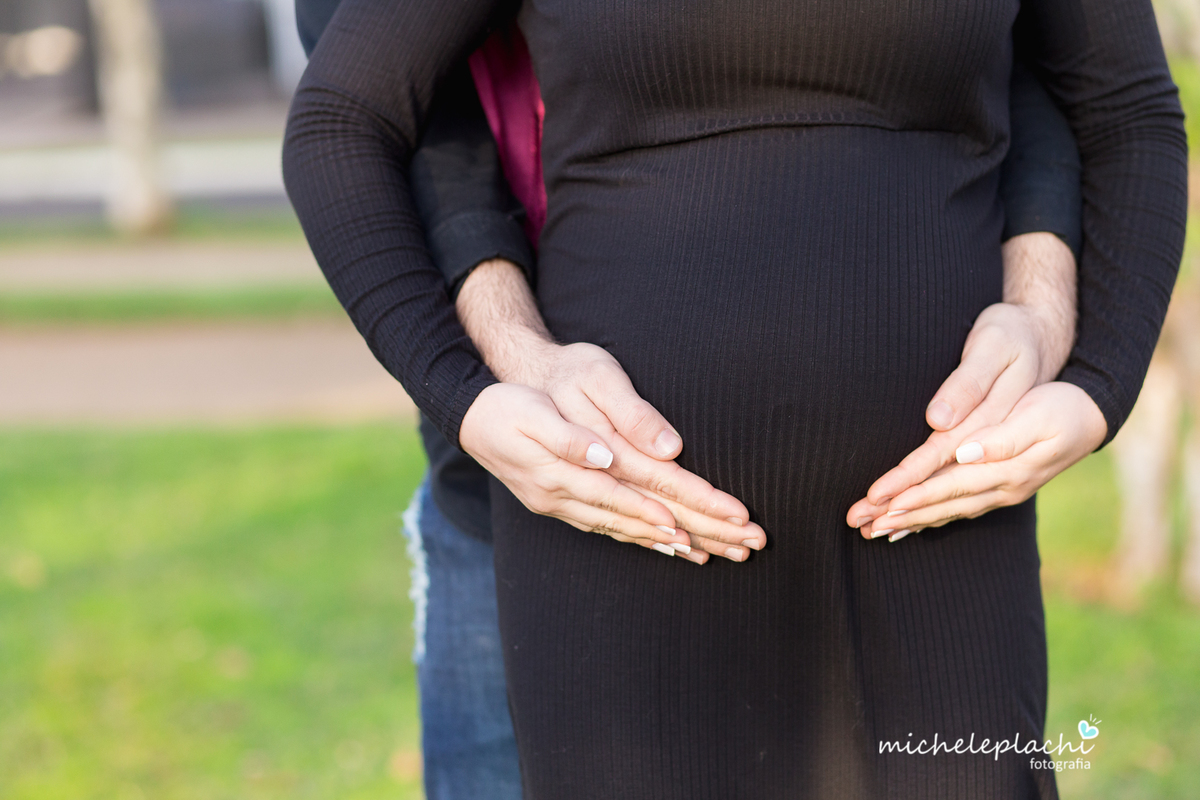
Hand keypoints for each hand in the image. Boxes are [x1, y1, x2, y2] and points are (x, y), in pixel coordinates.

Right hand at [457, 259, 765, 563]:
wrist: (472, 416)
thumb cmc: (510, 404)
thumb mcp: (534, 411)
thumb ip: (569, 436)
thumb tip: (604, 456)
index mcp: (567, 472)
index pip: (630, 495)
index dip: (667, 511)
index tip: (706, 524)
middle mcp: (569, 498)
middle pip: (640, 521)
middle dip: (694, 533)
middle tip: (742, 547)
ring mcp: (565, 508)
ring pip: (629, 531)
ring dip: (674, 544)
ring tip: (717, 555)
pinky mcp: (564, 506)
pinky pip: (611, 530)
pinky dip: (643, 540)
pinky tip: (668, 546)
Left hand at [847, 302, 1056, 527]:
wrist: (1093, 414)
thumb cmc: (1061, 405)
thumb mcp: (1037, 412)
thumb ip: (1003, 438)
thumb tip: (965, 453)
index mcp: (1007, 466)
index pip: (949, 483)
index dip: (913, 492)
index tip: (881, 500)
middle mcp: (1002, 487)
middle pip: (942, 504)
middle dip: (899, 515)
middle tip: (859, 522)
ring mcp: (1003, 492)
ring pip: (948, 511)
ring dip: (909, 522)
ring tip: (872, 531)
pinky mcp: (1000, 487)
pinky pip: (959, 509)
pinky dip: (931, 519)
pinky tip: (908, 527)